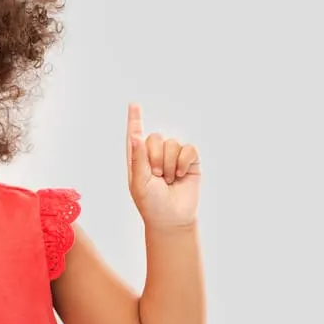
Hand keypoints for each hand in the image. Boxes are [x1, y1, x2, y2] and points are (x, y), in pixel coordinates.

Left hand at [125, 103, 200, 227]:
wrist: (172, 218)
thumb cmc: (151, 203)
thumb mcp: (139, 182)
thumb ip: (138, 159)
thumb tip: (135, 136)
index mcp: (138, 159)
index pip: (135, 135)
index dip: (135, 120)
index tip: (134, 105)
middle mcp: (155, 155)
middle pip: (155, 137)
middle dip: (156, 158)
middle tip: (157, 177)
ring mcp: (173, 157)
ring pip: (172, 143)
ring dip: (170, 164)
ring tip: (168, 180)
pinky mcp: (189, 161)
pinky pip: (188, 149)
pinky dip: (184, 162)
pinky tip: (181, 175)